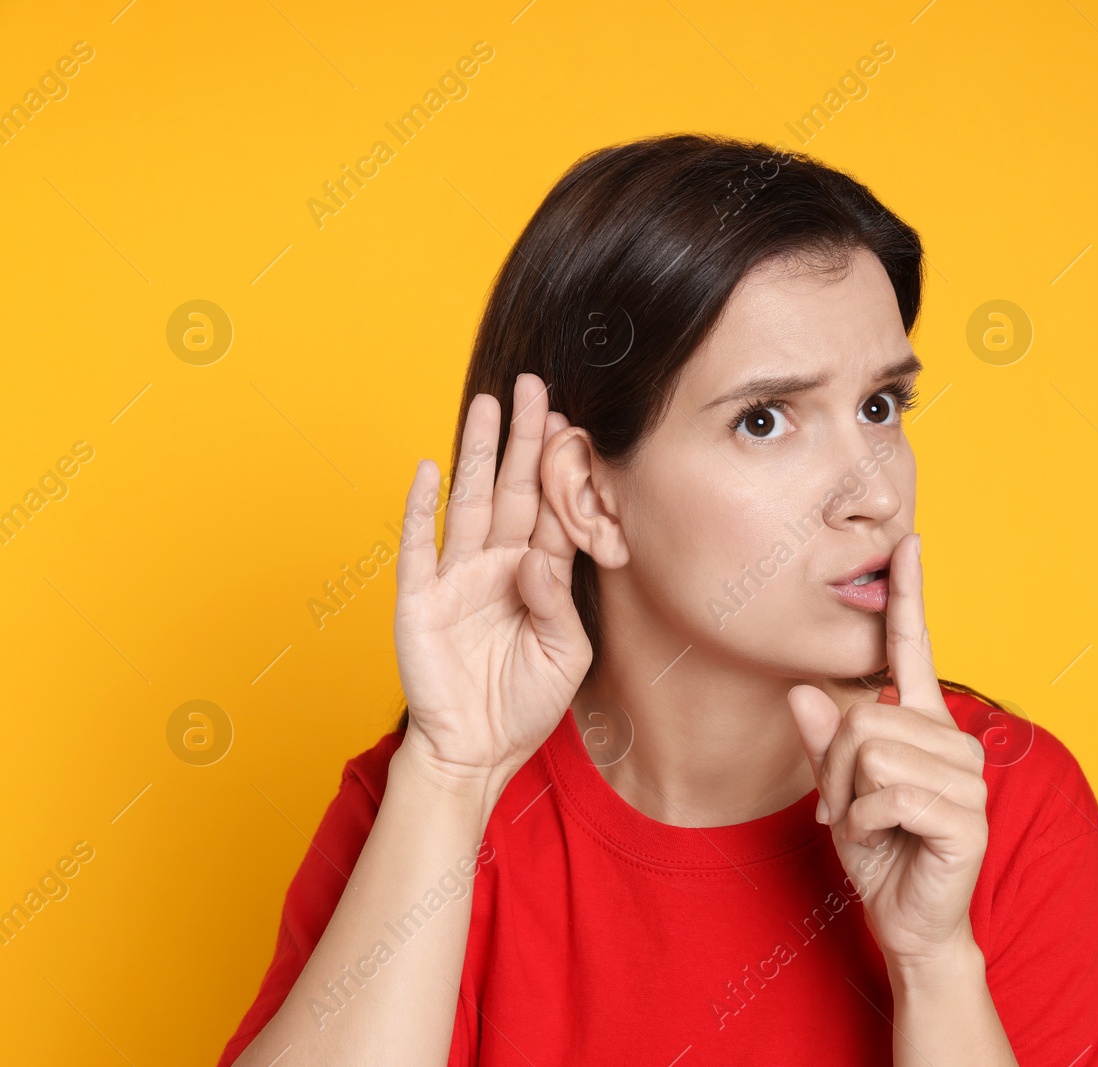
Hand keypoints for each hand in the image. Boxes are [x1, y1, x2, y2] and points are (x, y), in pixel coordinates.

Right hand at [393, 373, 592, 793]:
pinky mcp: (421, 598)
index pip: (552, 510)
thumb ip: (558, 603)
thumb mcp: (566, 655)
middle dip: (523, 438)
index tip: (572, 421)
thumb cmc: (525, 703)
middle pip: (513, 489)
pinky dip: (421, 507)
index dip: (560, 468)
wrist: (475, 750)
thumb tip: (535, 558)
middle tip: (534, 386)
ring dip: (477, 453)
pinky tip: (429, 469)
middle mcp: (497, 565)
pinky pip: (419, 545)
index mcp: (538, 576)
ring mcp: (457, 577)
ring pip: (470, 501)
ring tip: (487, 403)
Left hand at [788, 532, 989, 969]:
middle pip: (862, 716)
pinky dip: (864, 823)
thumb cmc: (881, 853)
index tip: (909, 542)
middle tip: (843, 810)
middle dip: (833, 769)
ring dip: (847, 798)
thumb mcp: (839, 793)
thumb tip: (802, 692)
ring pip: (871, 752)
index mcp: (926, 725)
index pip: (916, 649)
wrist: (910, 924)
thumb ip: (823, 743)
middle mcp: (953, 740)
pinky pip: (886, 793)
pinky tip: (884, 840)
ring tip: (865, 826)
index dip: (910, 595)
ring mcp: (965, 777)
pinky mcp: (965, 815)